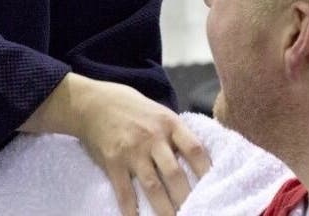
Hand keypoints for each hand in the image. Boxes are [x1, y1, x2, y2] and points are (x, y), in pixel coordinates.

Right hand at [23, 73, 210, 215]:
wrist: (93, 102)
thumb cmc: (131, 107)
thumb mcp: (160, 112)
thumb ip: (177, 133)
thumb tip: (200, 158)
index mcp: (169, 123)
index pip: (194, 148)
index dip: (206, 170)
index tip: (215, 186)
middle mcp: (153, 138)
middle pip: (175, 173)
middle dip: (186, 198)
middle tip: (197, 212)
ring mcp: (132, 151)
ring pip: (153, 186)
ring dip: (165, 209)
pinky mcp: (113, 162)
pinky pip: (125, 191)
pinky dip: (131, 209)